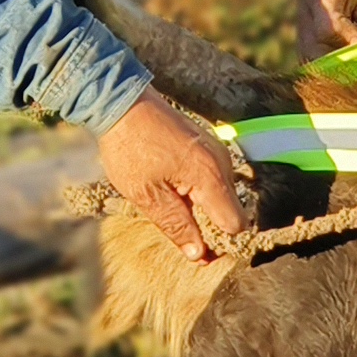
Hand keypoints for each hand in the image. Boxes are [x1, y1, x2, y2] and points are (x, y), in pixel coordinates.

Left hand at [96, 95, 247, 264]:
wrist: (122, 102)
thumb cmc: (130, 148)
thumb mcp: (146, 194)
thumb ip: (176, 225)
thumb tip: (199, 254)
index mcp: (210, 176)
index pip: (235, 224)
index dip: (220, 243)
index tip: (199, 251)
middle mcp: (221, 163)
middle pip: (232, 211)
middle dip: (211, 228)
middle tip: (178, 231)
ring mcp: (217, 151)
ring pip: (222, 196)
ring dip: (203, 209)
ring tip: (170, 205)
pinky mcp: (208, 145)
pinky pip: (214, 179)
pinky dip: (199, 192)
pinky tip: (172, 189)